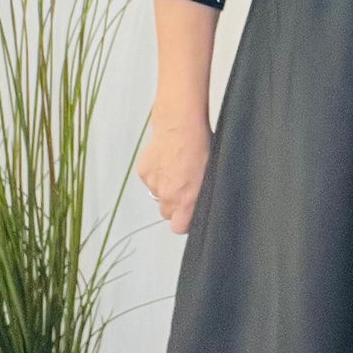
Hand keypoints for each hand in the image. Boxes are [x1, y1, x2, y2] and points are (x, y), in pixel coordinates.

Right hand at [137, 112, 212, 234]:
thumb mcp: (209, 174)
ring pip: (157, 196)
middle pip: (167, 212)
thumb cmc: (199, 145)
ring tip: (176, 170)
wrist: (179, 125)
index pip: (178, 228)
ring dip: (165, 188)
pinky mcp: (143, 172)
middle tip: (184, 187)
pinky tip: (165, 161)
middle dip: (175, 204)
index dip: (184, 222)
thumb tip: (198, 204)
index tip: (189, 215)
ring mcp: (153, 184)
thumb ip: (200, 194)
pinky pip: (149, 181)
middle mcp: (167, 195)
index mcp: (185, 199)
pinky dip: (156, 175)